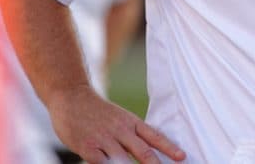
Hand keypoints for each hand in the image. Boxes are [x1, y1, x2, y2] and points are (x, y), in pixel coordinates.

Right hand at [47, 85, 184, 162]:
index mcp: (131, 122)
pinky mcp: (88, 147)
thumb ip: (131, 134)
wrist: (72, 97)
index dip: (169, 148)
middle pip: (143, 151)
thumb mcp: (120, 117)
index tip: (182, 157)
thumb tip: (146, 151)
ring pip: (124, 160)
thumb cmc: (97, 111)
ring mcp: (105, 139)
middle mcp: (121, 130)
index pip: (154, 136)